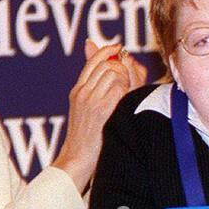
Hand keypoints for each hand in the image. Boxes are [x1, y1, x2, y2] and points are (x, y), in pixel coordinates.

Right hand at [54, 40, 145, 189]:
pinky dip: (128, 89)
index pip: (93, 61)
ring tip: (130, 93)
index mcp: (78, 91)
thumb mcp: (84, 110)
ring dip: (127, 78)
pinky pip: (119, 87)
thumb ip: (92, 87)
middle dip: (122, 67)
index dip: (107, 51)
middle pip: (106, 65)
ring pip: (114, 72)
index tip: (118, 48)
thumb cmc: (87, 139)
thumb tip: (94, 57)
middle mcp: (83, 92)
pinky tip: (130, 101)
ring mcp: (91, 100)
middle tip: (131, 77)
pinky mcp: (102, 109)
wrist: (77, 159)